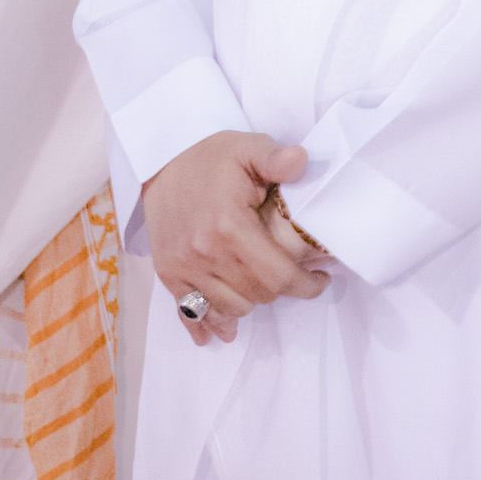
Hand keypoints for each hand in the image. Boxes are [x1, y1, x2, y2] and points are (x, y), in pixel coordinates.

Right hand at [142, 132, 329, 346]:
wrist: (160, 162)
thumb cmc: (211, 156)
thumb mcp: (247, 148)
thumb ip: (275, 158)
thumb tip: (301, 160)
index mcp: (229, 225)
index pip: (278, 276)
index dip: (306, 285)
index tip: (320, 279)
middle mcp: (204, 252)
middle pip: (258, 295)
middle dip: (282, 290)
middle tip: (296, 277)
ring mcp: (183, 267)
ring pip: (231, 309)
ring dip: (252, 301)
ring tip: (265, 287)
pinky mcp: (168, 273)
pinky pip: (190, 312)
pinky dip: (208, 324)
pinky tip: (222, 331)